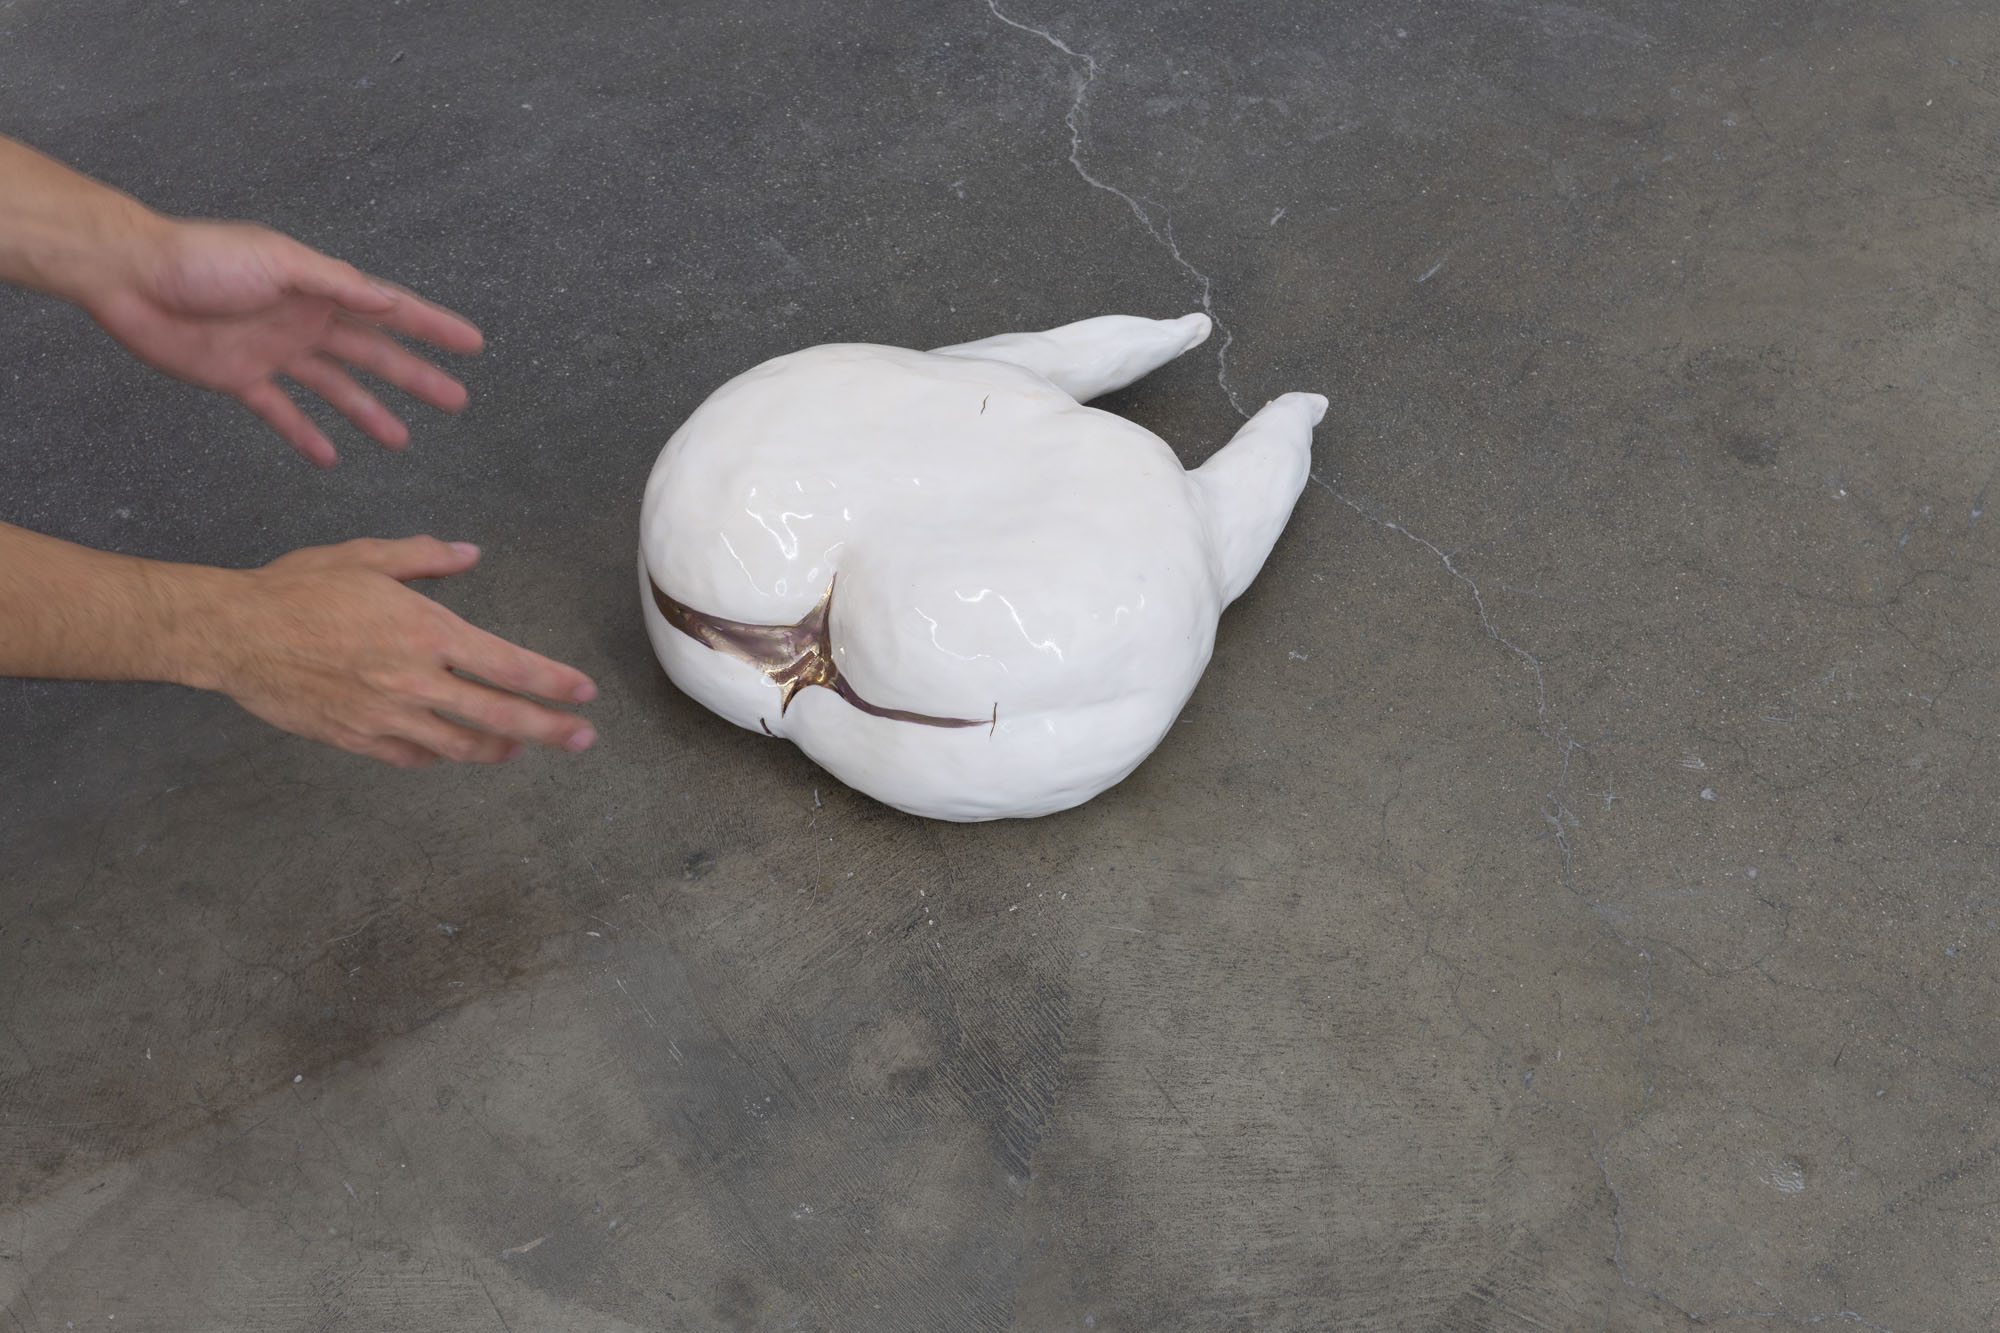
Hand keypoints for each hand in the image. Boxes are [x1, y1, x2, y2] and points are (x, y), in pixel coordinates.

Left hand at [83, 218, 483, 465]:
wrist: (129, 277)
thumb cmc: (200, 258)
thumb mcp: (277, 261)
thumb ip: (334, 283)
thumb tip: (388, 302)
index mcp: (320, 290)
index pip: (391, 310)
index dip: (433, 327)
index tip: (472, 344)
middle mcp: (305, 321)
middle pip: (374, 355)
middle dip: (416, 377)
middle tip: (456, 401)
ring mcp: (275, 352)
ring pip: (336, 389)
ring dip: (370, 413)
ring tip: (402, 441)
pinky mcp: (240, 378)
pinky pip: (282, 413)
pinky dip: (305, 434)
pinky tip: (328, 457)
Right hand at [205, 536, 596, 766]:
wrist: (233, 632)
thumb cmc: (297, 590)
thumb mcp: (366, 558)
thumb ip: (425, 559)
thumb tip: (469, 554)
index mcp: (427, 632)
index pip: (510, 666)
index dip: (555, 683)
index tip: (584, 693)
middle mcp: (415, 680)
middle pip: (501, 716)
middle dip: (550, 730)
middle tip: (581, 738)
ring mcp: (387, 716)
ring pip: (461, 745)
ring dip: (498, 748)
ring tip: (519, 746)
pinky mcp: (356, 738)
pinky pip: (412, 757)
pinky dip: (438, 755)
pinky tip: (449, 749)